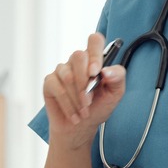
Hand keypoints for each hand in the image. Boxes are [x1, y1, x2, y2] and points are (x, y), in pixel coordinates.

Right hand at [42, 33, 125, 147]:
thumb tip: (107, 70)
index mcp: (95, 59)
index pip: (94, 40)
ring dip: (77, 97)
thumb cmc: (99, 106)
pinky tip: (74, 115)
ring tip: (84, 111)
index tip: (96, 72)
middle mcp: (78, 61)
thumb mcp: (115, 94)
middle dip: (85, 82)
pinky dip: (67, 105)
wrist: (82, 127)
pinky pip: (57, 87)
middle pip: (78, 55)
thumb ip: (118, 78)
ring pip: (67, 74)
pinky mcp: (50, 81)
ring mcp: (62, 70)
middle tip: (89, 101)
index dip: (94, 53)